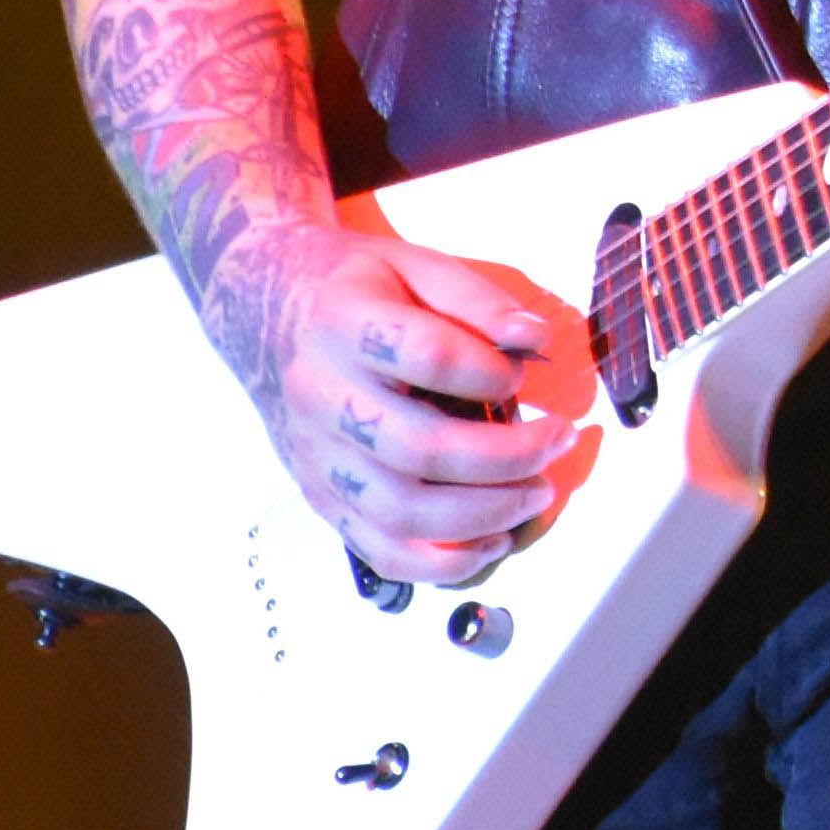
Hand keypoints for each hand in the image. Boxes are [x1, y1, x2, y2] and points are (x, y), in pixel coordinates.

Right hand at [212, 217, 591, 587]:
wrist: (269, 316)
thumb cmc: (359, 292)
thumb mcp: (415, 266)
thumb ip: (476, 299)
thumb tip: (532, 340)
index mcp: (342, 324)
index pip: (427, 356)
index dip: (489, 372)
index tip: (521, 373)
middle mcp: (320, 395)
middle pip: (421, 449)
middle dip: (509, 456)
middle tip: (559, 440)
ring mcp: (316, 456)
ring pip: (404, 512)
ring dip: (488, 512)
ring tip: (538, 492)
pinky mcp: (321, 498)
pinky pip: (381, 551)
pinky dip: (443, 563)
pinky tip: (493, 540)